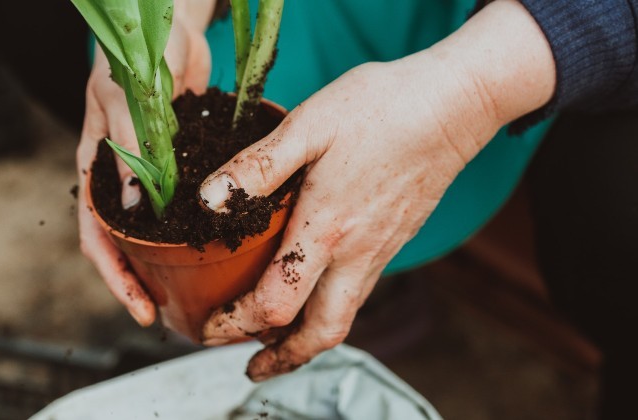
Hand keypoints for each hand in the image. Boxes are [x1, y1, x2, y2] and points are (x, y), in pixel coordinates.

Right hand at [77, 2, 211, 326]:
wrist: (170, 26)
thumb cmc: (136, 55)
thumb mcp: (125, 100)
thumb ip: (129, 148)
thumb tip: (134, 207)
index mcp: (95, 168)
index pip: (96, 236)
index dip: (115, 277)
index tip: (139, 309)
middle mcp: (121, 177)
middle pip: (125, 243)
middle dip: (142, 280)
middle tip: (171, 310)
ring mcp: (151, 172)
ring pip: (154, 229)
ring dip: (167, 260)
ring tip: (195, 289)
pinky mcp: (179, 161)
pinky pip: (182, 203)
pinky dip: (193, 226)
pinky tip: (217, 242)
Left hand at [199, 0, 554, 379]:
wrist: (453, 105)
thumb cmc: (380, 109)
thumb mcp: (308, 127)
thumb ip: (257, 168)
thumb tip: (208, 201)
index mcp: (327, 229)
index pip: (276, 305)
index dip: (236, 325)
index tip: (208, 328)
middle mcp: (357, 253)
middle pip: (320, 333)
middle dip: (281, 359)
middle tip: (251, 367)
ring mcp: (380, 251)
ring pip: (342, 318)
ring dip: (305, 340)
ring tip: (275, 342)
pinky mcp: (393, 240)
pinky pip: (358, 292)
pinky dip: (328, 309)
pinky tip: (313, 289)